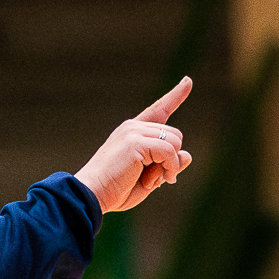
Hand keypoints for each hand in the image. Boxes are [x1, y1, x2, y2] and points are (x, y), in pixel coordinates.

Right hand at [74, 77, 192, 214]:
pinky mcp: (136, 142)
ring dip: (169, 166)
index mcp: (131, 133)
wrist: (89, 196)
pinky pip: (168, 151)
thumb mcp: (146, 180)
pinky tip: (153, 183)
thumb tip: (188, 155)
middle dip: (171, 160)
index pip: (158, 110)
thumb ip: (166, 167)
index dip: (175, 96)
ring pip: (174, 142)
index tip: (187, 81)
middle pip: (174, 135)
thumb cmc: (113, 192)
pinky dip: (168, 168)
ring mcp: (134, 132)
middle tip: (153, 181)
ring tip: (149, 183)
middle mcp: (133, 127)